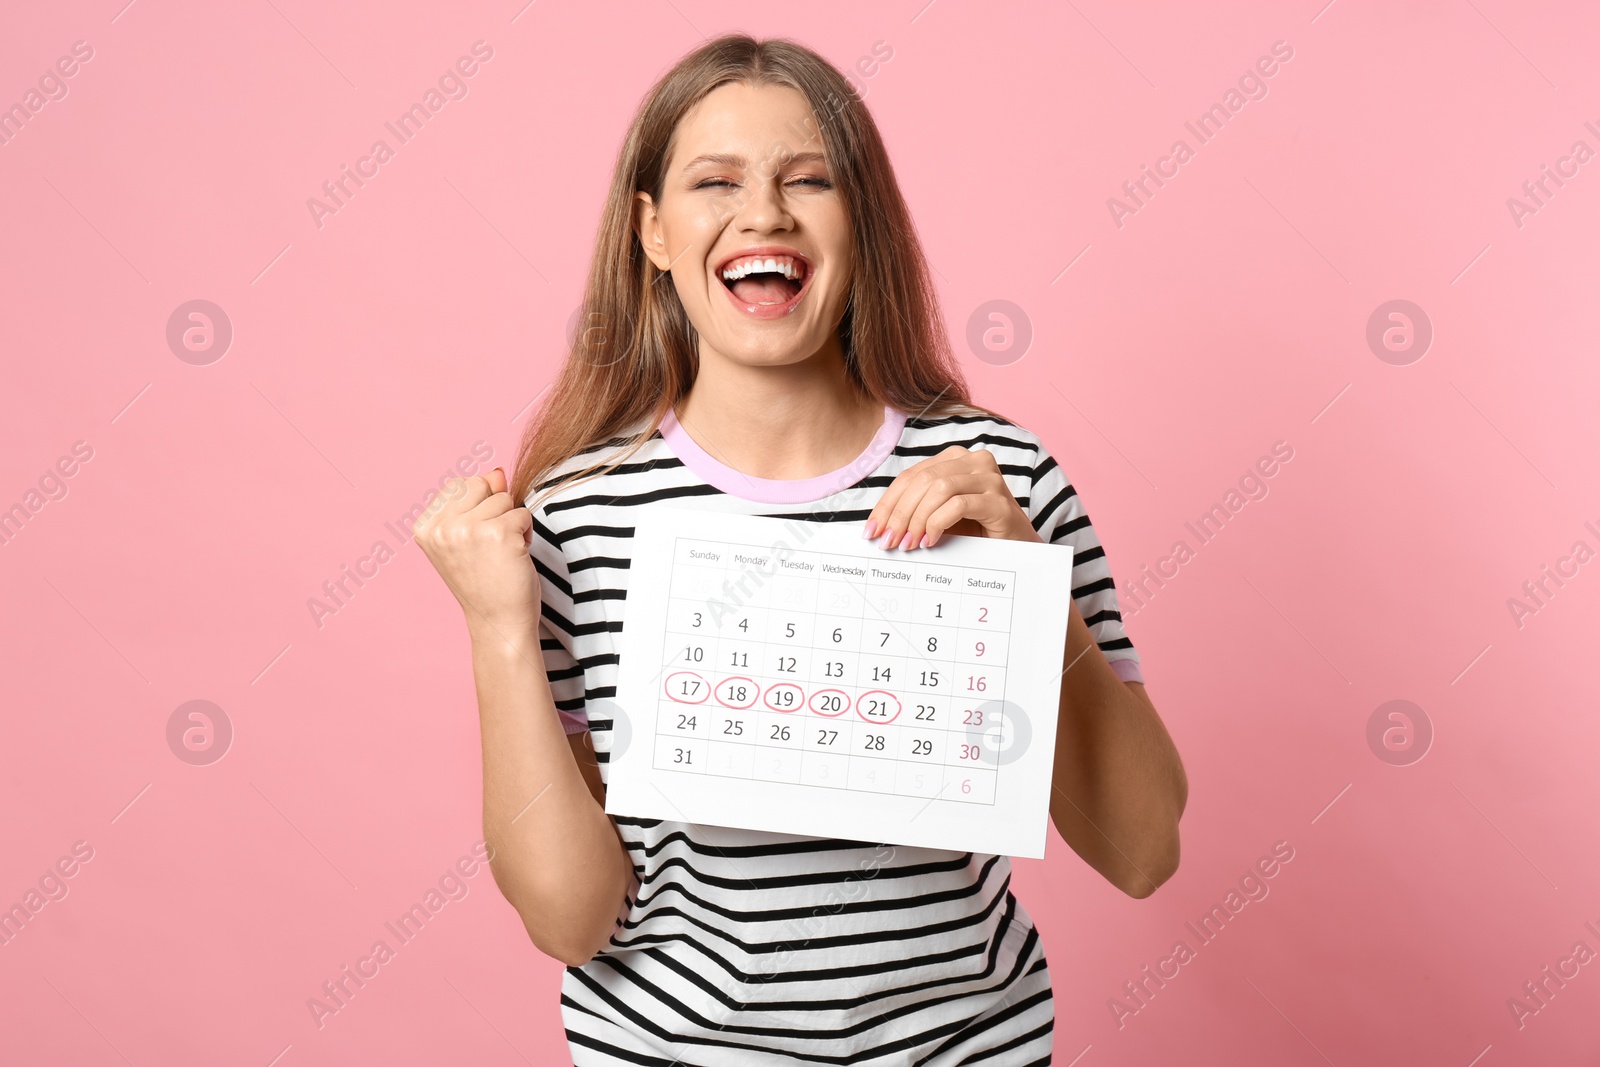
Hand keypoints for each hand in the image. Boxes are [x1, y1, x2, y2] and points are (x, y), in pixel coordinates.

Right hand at [412, 466, 540, 639]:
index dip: (478, 507)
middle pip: (482, 485)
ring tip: (502, 553)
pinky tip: (515, 557)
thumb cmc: (485, 583)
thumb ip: (476, 501)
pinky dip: (526, 533)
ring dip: (512, 523)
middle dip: (496, 509)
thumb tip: (496, 470)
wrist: (498, 623)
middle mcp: (442, 527)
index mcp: (425, 527)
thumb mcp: (468, 538)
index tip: (474, 542)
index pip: (460, 485)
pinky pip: (523, 513)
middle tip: (492, 546)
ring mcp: (468, 529)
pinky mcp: (498, 534)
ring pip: (504, 498)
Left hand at [862, 445, 1040, 549]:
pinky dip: (938, 523)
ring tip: (909, 544)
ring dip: (916, 519)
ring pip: (938, 488)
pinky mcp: (999, 500)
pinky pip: (958, 504)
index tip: (872, 530)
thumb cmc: (975, 531)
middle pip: (921, 481)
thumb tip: (877, 526)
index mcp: (954, 459)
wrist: (1017, 548)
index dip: (887, 503)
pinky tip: (931, 541)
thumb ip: (914, 512)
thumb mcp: (938, 517)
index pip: (910, 477)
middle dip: (898, 514)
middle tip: (888, 542)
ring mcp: (988, 477)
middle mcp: (973, 460)